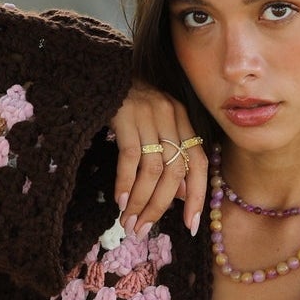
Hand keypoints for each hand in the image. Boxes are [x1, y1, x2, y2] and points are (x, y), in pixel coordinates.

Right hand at [109, 83, 207, 237]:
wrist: (99, 70)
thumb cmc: (128, 103)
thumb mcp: (155, 126)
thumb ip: (170, 157)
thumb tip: (182, 196)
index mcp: (182, 120)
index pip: (199, 163)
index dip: (198, 196)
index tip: (191, 225)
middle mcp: (170, 116)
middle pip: (175, 171)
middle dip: (160, 206)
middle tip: (143, 229)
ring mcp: (148, 114)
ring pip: (153, 168)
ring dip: (141, 200)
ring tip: (129, 221)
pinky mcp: (124, 114)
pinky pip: (130, 157)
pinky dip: (126, 183)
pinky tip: (120, 200)